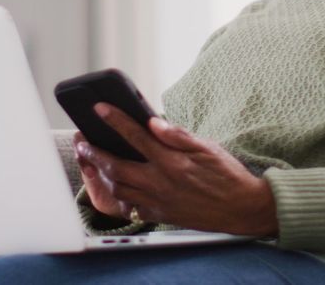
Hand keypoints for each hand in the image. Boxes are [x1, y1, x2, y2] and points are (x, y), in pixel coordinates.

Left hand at [74, 103, 278, 235]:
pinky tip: (115, 186)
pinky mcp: (160, 215)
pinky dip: (118, 196)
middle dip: (95, 152)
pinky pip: (131, 207)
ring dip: (102, 174)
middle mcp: (161, 182)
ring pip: (118, 188)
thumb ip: (179, 135)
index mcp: (172, 161)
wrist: (242, 208)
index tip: (99, 109)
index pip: (136, 136)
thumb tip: (154, 121)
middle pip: (116, 166)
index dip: (115, 120)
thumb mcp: (208, 147)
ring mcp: (158, 202)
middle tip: (82, 142)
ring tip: (94, 161)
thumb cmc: (227, 174)